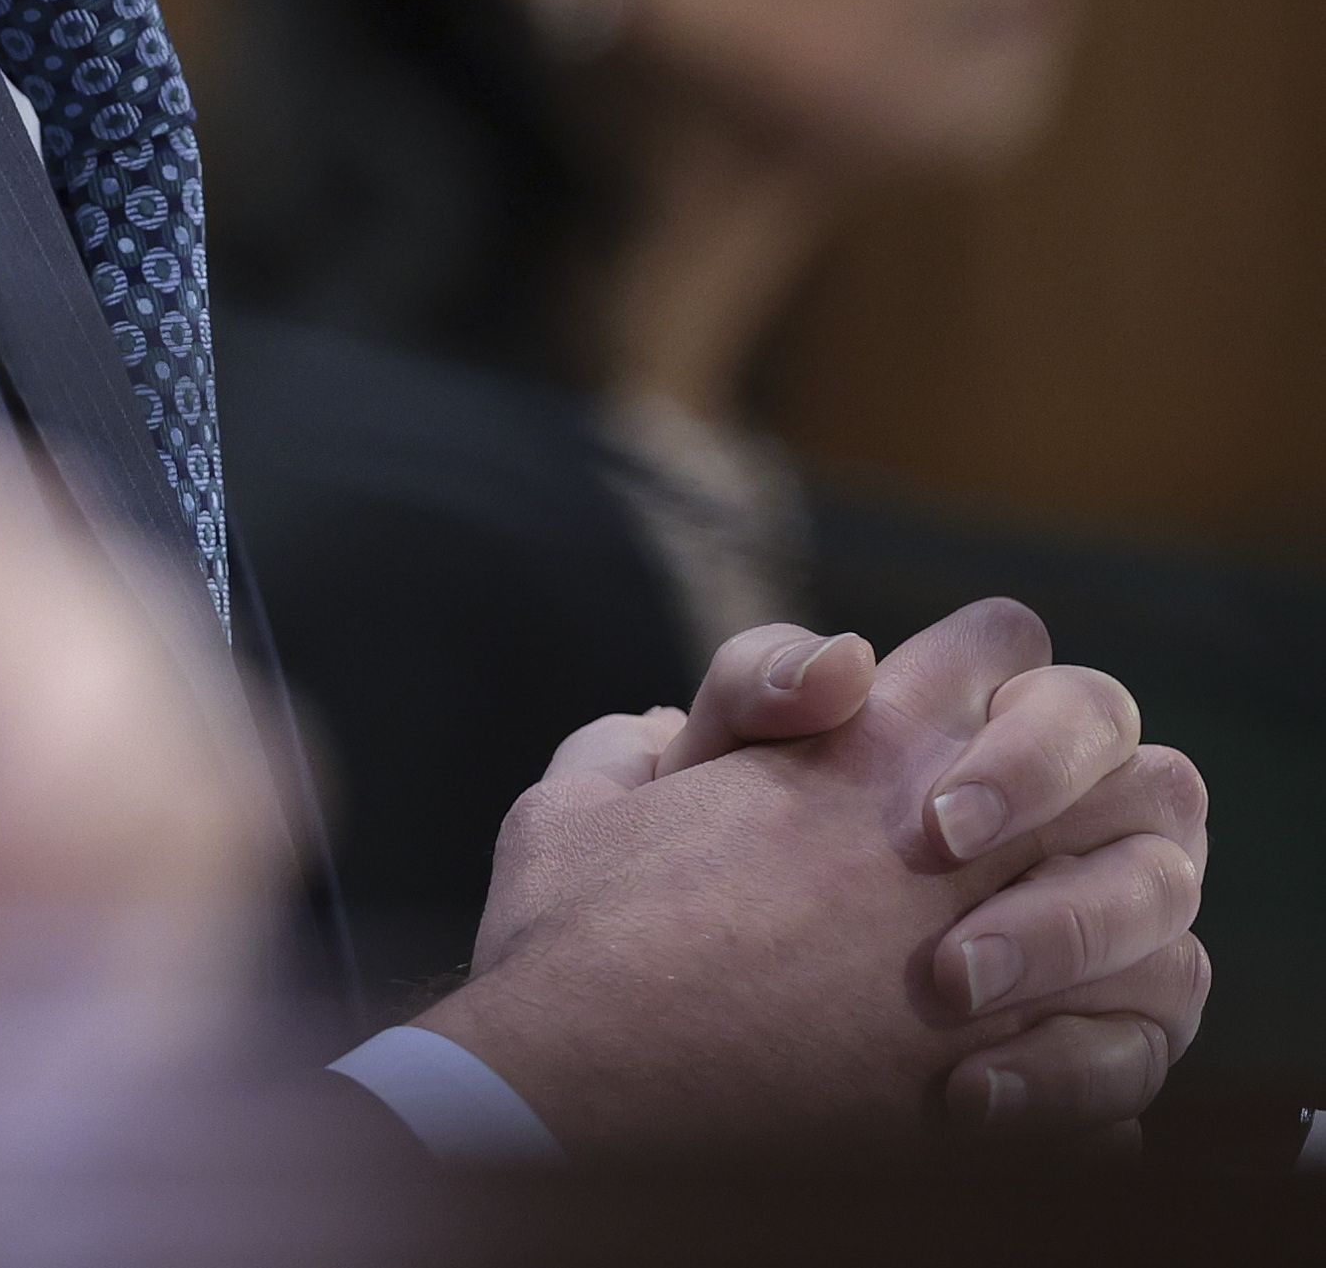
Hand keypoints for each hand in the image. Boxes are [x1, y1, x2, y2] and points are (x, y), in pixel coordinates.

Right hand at [416, 597, 1209, 1152]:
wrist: (588, 1094)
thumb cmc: (574, 947)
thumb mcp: (577, 801)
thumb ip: (642, 744)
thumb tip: (688, 732)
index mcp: (861, 747)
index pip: (1003, 645)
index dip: (989, 673)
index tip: (944, 728)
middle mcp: (955, 841)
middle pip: (1135, 767)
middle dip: (1099, 798)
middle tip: (1017, 852)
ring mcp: (1000, 967)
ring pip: (1164, 913)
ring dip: (1116, 934)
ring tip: (1029, 971)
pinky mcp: (1015, 1086)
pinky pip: (1130, 1050)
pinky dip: (1098, 1060)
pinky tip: (1015, 1071)